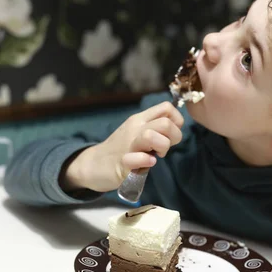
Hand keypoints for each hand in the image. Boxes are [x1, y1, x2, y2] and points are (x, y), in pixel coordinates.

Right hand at [62, 101, 183, 192]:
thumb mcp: (137, 131)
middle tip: (164, 148)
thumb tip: (177, 127)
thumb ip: (155, 128)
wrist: (94, 164)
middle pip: (165, 123)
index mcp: (140, 119)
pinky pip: (138, 158)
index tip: (171, 134)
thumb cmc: (121, 148)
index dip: (177, 121)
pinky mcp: (122, 164)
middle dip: (174, 137)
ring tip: (156, 155)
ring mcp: (128, 145)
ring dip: (162, 147)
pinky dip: (146, 161)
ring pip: (151, 136)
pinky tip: (147, 164)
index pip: (166, 107)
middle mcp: (135, 129)